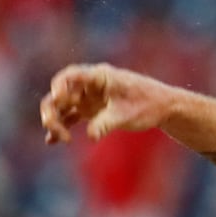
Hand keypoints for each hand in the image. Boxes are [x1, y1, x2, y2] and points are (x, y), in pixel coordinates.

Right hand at [39, 63, 175, 144]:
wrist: (163, 108)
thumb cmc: (147, 105)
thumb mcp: (127, 115)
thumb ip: (106, 124)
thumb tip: (91, 136)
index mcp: (99, 76)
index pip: (71, 75)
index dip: (59, 85)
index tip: (58, 98)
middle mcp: (89, 85)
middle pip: (60, 93)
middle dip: (52, 109)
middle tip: (53, 128)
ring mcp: (88, 97)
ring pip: (62, 106)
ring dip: (56, 120)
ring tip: (59, 139)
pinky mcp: (91, 109)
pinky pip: (70, 116)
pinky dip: (62, 126)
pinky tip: (52, 141)